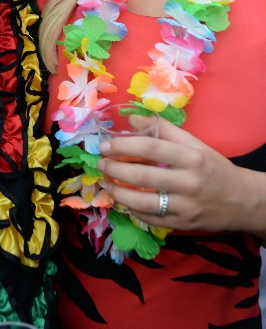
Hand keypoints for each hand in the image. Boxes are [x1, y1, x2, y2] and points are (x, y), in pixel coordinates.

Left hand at [98, 117, 252, 232]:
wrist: (241, 201)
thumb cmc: (213, 167)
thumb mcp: (193, 143)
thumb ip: (163, 129)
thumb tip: (131, 117)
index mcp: (191, 157)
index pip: (150, 148)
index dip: (123, 146)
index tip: (105, 145)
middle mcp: (188, 182)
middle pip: (142, 176)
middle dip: (114, 169)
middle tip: (100, 164)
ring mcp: (185, 207)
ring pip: (142, 201)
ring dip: (118, 192)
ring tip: (106, 182)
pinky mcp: (182, 225)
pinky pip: (150, 218)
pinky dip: (132, 209)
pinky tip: (123, 199)